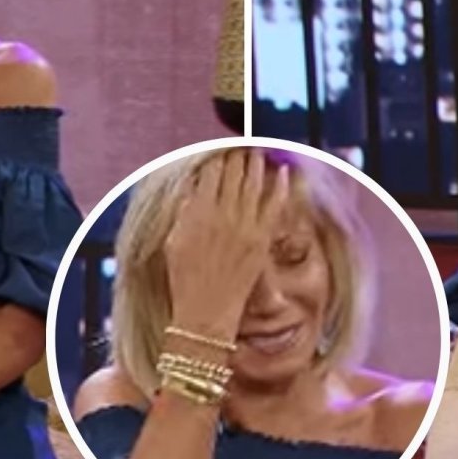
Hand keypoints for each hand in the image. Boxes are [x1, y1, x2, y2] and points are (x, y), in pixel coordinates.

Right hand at [163, 150, 290, 342]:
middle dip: (235, 155)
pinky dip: (280, 186)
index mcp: (197, 213)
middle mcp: (221, 214)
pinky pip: (274, 205)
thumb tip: (194, 189)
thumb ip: (185, 213)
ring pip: (253, 183)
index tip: (218, 150)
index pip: (209, 173)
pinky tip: (283, 171)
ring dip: (256, 163)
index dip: (214, 157)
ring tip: (257, 151)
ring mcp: (244, 226)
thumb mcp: (175, 242)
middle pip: (232, 173)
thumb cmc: (184, 280)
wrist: (205, 313)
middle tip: (239, 145)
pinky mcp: (261, 239)